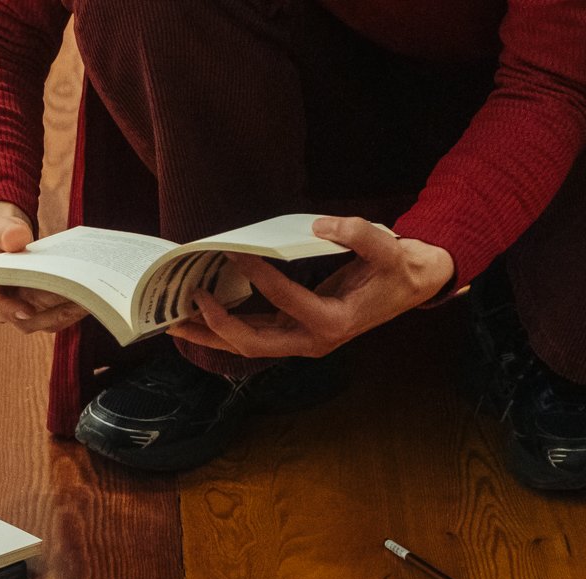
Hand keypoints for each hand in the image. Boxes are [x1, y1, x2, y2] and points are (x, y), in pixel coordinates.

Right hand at [0, 199, 87, 334]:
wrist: (5, 242)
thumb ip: (3, 232)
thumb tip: (18, 237)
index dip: (10, 311)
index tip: (26, 311)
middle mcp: (10, 308)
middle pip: (31, 318)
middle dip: (54, 308)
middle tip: (76, 293)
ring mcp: (30, 311)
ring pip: (52, 320)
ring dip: (72, 309)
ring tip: (93, 292)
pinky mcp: (48, 308)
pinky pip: (64, 312)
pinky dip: (79, 303)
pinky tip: (95, 288)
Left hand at [167, 216, 452, 357]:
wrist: (411, 287)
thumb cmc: (399, 269)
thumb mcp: (390, 248)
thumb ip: (359, 234)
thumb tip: (322, 225)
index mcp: (334, 323)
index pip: (287, 303)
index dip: (261, 280)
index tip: (237, 254)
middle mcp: (313, 341)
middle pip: (253, 344)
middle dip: (215, 328)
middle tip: (182, 309)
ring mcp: (301, 341)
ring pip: (247, 346)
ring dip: (210, 336)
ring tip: (174, 322)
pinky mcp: (294, 333)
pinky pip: (253, 334)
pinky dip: (225, 328)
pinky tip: (200, 314)